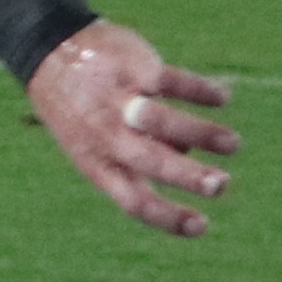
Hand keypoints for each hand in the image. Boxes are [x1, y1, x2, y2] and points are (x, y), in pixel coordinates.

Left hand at [22, 19, 235, 238]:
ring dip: (201, 133)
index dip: (167, 217)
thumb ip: (136, 157)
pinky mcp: (131, 67)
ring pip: (160, 119)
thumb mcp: (95, 144)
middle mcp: (105, 135)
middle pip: (148, 162)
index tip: (201, 227)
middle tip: (221, 185)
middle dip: (187, 176)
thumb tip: (186, 157)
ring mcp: (117, 100)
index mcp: (97, 163)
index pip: (133, 201)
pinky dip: (201, 91)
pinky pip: (171, 80)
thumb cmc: (82, 110)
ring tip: (232, 145)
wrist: (50, 54)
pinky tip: (223, 98)